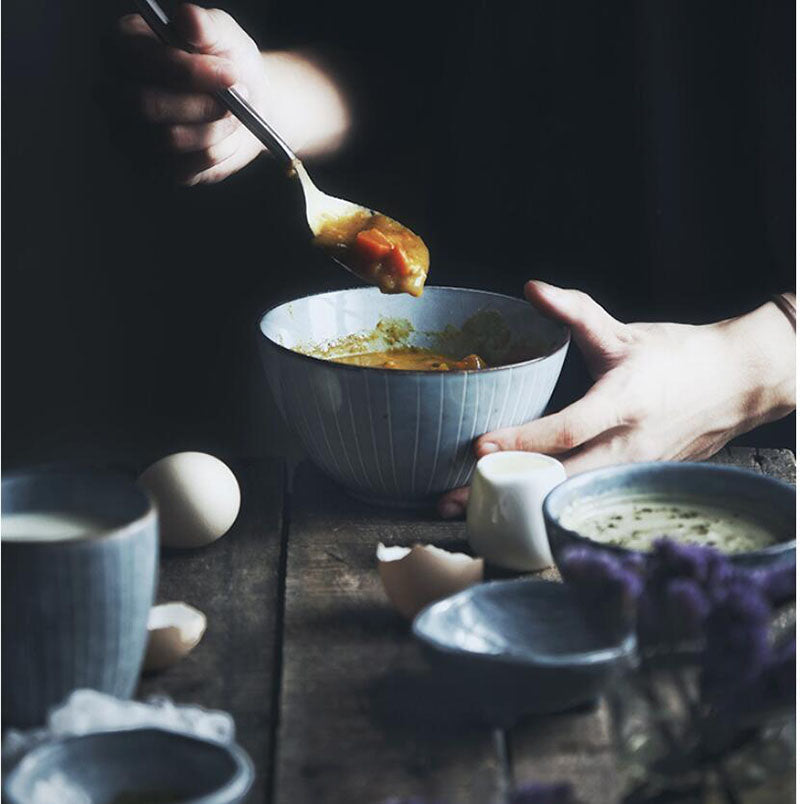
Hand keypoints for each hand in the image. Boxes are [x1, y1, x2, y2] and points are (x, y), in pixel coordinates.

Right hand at [109, 4, 267, 184]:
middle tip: (236, 100)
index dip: (190, 71)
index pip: (143, 62)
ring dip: (213, 130)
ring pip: (168, 139)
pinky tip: (224, 138)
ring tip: (235, 116)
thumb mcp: (223, 35)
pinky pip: (182, 169)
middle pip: (146, 106)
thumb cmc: (227, 63)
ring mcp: (128, 133)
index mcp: (123, 46)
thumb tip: (188, 17)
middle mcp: (114, 91)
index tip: (232, 73)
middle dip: (201, 105)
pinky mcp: (150, 168)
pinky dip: (214, 154)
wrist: (249, 104)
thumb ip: (206, 25)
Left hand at [438, 281, 795, 517]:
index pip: (569, 429)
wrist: (734, 386)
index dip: (524, 439)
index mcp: (625, 401)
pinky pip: (581, 497)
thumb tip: (531, 287)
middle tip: (449, 498)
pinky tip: (509, 504)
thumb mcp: (623, 333)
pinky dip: (543, 502)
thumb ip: (576, 311)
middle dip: (504, 489)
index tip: (479, 445)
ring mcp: (633, 470)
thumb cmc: (677, 358)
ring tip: (467, 508)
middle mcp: (629, 444)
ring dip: (517, 504)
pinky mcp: (632, 482)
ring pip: (567, 495)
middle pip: (559, 479)